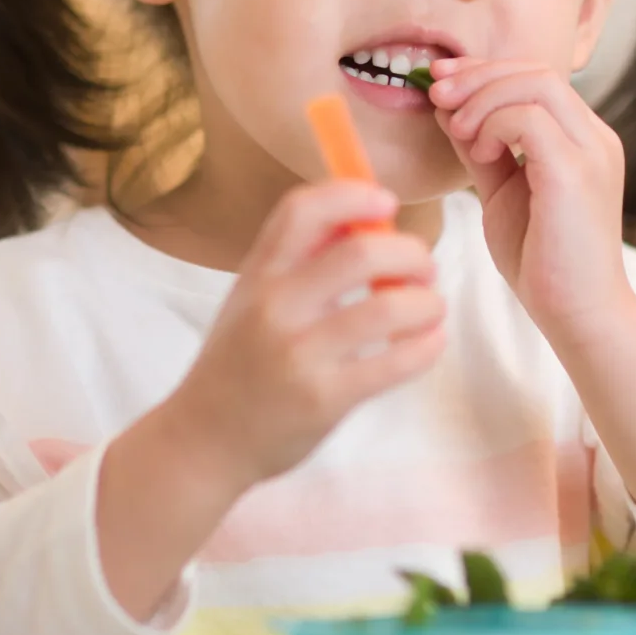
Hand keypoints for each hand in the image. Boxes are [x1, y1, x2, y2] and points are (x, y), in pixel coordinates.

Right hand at [164, 180, 446, 489]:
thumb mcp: (251, 299)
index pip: (302, 210)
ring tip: (430, 308)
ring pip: (387, 307)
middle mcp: (274, 307)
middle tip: (423, 267)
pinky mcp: (324, 398)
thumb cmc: (239, 363)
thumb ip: (300, 261)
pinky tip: (430, 341)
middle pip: (360, 252)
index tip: (386, 201)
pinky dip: (426, 345)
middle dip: (410, 253)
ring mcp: (299, 354)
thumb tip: (366, 218)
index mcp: (257, 274)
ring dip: (426, 302)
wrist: (205, 440)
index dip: (353, 194)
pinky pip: (394, 363)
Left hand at [426, 57, 634, 342]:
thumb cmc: (542, 262)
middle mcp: (595, 137)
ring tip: (457, 131)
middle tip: (436, 93)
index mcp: (582, 139)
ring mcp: (591, 152)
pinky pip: (529, 119)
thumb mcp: (501, 192)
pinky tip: (478, 153)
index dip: (484, 70)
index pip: (535, 76)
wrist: (577, 315)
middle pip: (536, 70)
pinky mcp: (576, 173)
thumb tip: (446, 108)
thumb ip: (480, 149)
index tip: (438, 81)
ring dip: (482, 99)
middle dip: (477, 74)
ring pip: (535, 83)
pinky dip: (493, 125)